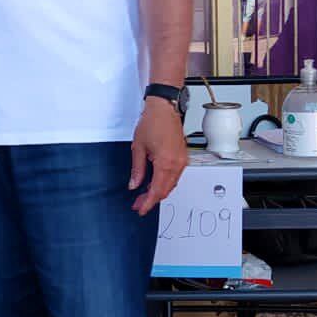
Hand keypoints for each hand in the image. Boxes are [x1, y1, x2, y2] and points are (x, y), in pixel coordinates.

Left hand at [130, 100, 187, 215]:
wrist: (164, 108)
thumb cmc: (152, 122)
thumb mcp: (138, 148)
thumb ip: (137, 169)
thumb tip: (134, 184)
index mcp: (165, 163)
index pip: (157, 191)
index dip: (148, 203)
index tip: (140, 209)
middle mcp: (177, 164)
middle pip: (165, 190)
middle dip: (152, 199)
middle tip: (138, 204)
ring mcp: (182, 161)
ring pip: (171, 184)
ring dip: (158, 191)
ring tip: (144, 195)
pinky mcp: (183, 157)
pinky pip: (175, 176)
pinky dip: (165, 183)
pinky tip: (155, 183)